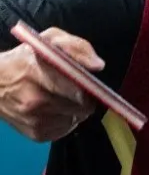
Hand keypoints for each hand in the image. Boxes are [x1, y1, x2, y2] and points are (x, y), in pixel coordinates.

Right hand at [0, 27, 104, 141]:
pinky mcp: (36, 135)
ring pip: (76, 119)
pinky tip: (57, 109)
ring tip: (64, 98)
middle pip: (82, 108)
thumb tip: (98, 65)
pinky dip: (66, 120)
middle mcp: (36, 101)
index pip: (79, 90)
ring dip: (76, 110)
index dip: (91, 88)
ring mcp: (35, 121)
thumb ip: (76, 47)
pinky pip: (65, 130)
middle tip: (79, 90)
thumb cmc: (24, 59)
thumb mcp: (49, 40)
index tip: (90, 83)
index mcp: (39, 74)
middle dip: (86, 99)